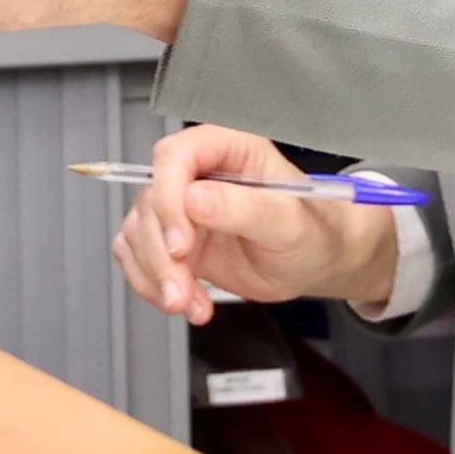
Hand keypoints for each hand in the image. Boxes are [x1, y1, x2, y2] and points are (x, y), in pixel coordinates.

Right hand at [108, 126, 400, 327]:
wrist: (316, 260)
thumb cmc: (315, 230)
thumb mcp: (291, 222)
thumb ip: (247, 208)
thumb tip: (196, 199)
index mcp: (226, 149)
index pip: (174, 157)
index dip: (168, 199)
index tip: (181, 244)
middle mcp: (196, 173)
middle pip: (150, 202)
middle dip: (161, 254)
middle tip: (182, 289)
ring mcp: (180, 208)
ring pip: (139, 233)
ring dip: (156, 275)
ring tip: (189, 304)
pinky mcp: (171, 239)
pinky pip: (138, 257)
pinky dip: (152, 285)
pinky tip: (186, 303)